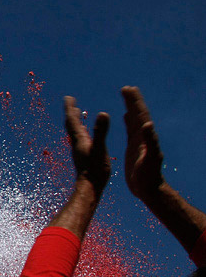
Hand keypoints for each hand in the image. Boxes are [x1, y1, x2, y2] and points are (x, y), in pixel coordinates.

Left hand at [64, 96, 110, 194]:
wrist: (90, 188)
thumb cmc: (95, 170)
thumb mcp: (100, 148)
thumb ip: (101, 131)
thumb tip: (102, 113)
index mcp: (80, 140)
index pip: (72, 120)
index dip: (70, 108)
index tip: (68, 97)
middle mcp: (77, 143)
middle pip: (71, 124)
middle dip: (71, 112)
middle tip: (70, 101)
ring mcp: (79, 150)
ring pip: (75, 132)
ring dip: (75, 121)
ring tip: (77, 113)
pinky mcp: (83, 156)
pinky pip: (80, 139)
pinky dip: (81, 131)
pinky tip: (85, 133)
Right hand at [121, 86, 163, 200]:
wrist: (148, 188)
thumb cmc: (148, 175)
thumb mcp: (149, 158)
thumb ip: (150, 141)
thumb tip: (148, 124)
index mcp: (145, 137)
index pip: (140, 115)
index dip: (135, 102)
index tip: (128, 90)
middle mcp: (143, 136)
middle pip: (138, 114)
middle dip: (133, 101)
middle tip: (127, 88)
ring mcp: (139, 141)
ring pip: (134, 120)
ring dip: (130, 108)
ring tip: (126, 96)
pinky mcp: (134, 147)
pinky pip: (131, 130)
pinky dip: (128, 121)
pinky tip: (126, 117)